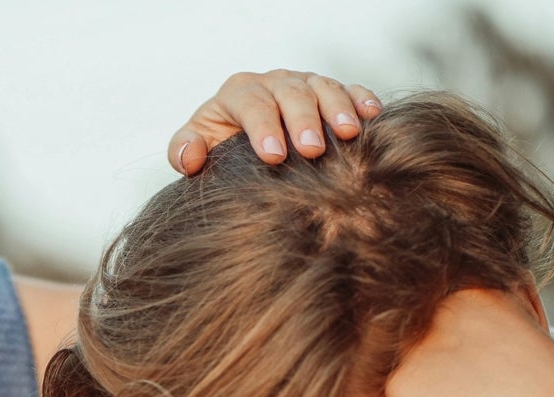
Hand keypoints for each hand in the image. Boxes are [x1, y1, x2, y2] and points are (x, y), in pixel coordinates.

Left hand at [169, 70, 381, 173]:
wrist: (241, 145)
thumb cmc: (219, 147)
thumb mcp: (195, 147)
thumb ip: (183, 150)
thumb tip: (190, 156)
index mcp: (239, 93)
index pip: (251, 103)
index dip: (262, 127)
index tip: (273, 156)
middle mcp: (273, 83)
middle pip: (290, 93)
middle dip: (302, 120)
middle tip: (312, 149)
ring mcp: (303, 85)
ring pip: (322, 87)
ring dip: (337, 109)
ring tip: (348, 133)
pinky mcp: (327, 93)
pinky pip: (347, 90)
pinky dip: (360, 99)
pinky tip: (371, 115)